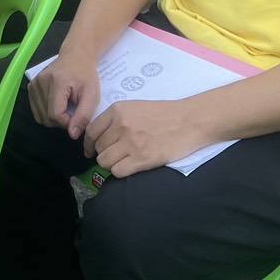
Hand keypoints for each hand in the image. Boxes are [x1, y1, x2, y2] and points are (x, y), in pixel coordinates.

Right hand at [27, 51, 100, 138]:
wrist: (76, 56)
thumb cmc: (86, 75)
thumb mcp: (92, 95)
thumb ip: (84, 115)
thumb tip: (72, 134)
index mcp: (57, 82)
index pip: (55, 115)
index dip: (67, 122)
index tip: (77, 117)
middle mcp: (41, 82)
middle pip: (47, 117)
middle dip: (61, 121)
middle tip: (73, 112)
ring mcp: (34, 84)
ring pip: (40, 117)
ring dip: (54, 118)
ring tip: (65, 107)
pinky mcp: (31, 86)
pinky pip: (36, 111)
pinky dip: (46, 113)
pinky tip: (56, 104)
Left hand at [83, 99, 212, 178]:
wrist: (190, 120)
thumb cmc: (165, 114)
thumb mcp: (135, 107)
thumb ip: (117, 119)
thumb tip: (100, 137)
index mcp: (117, 110)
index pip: (91, 131)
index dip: (89, 144)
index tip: (92, 150)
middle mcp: (120, 125)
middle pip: (98, 148)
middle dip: (103, 154)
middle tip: (114, 156)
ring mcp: (131, 142)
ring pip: (104, 161)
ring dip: (111, 164)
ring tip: (122, 162)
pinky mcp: (142, 158)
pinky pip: (117, 171)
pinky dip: (121, 171)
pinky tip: (130, 167)